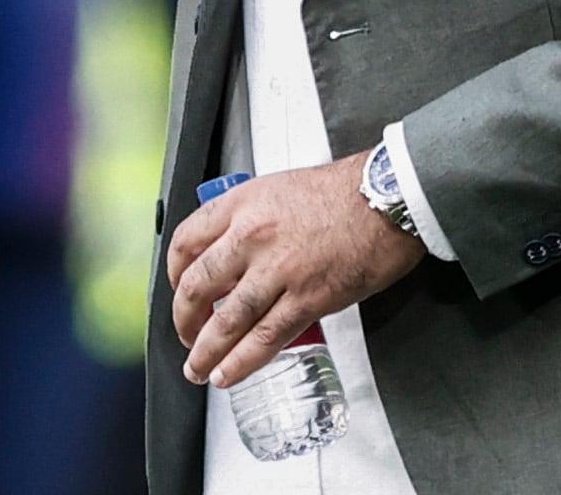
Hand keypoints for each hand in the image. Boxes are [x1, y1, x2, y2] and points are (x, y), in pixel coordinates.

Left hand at [166, 151, 426, 389]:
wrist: (387, 199)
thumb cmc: (345, 190)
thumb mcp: (281, 187)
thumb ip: (252, 217)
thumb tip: (236, 248)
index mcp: (243, 203)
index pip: (186, 241)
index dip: (173, 272)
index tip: (177, 287)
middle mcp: (252, 236)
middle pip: (197, 286)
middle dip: (183, 319)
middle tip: (185, 334)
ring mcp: (278, 270)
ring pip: (225, 320)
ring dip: (205, 350)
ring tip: (197, 367)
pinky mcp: (307, 299)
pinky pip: (264, 338)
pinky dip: (240, 362)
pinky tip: (227, 373)